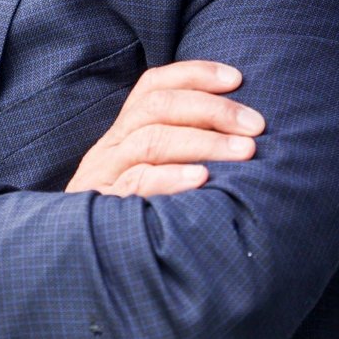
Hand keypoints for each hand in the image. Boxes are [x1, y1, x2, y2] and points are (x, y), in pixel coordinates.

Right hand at [65, 61, 263, 197]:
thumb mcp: (148, 175)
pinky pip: (136, 184)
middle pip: (157, 107)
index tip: (237, 78)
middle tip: (255, 126)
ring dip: (204, 142)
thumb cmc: (134, 216)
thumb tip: (238, 130)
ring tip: (244, 151)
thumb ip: (176, 150)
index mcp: (122, 133)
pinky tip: (202, 179)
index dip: (195, 74)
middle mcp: (110, 148)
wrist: (84, 264)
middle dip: (212, 109)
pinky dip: (171, 177)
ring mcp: (104, 177)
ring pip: (150, 141)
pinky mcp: (103, 208)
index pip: (153, 86)